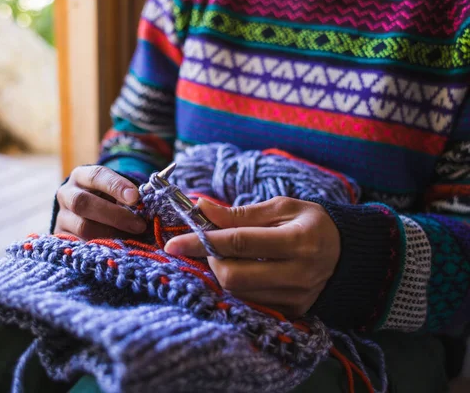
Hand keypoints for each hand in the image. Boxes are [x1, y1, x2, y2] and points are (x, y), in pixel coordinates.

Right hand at [54, 165, 146, 238]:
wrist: (85, 212)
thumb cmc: (107, 198)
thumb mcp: (115, 191)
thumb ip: (128, 196)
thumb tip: (146, 208)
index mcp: (81, 176)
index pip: (96, 176)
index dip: (116, 186)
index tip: (135, 198)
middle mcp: (66, 194)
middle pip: (83, 203)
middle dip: (115, 215)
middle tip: (139, 225)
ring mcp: (61, 217)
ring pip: (82, 227)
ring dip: (111, 234)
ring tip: (132, 239)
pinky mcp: (62, 238)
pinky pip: (80, 245)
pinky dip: (101, 247)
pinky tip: (117, 249)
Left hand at [164, 197, 339, 316]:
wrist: (347, 254)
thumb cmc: (310, 223)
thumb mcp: (280, 208)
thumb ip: (239, 214)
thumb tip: (201, 210)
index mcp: (299, 240)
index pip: (239, 243)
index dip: (202, 242)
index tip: (174, 242)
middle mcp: (299, 274)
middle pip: (234, 277)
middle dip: (210, 261)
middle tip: (207, 246)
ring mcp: (296, 298)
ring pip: (238, 293)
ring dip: (220, 274)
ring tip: (223, 256)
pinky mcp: (293, 312)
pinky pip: (250, 303)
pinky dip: (236, 286)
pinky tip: (239, 270)